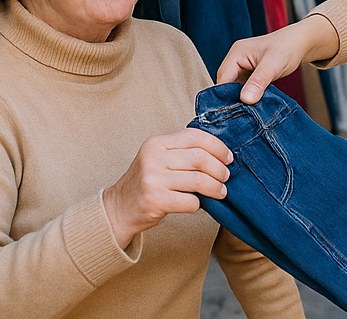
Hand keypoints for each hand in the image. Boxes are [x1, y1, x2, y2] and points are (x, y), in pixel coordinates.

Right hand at [102, 129, 233, 247]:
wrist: (118, 209)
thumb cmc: (146, 184)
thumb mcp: (158, 159)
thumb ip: (182, 152)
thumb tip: (220, 154)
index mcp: (156, 143)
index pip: (195, 137)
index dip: (217, 146)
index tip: (228, 157)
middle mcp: (153, 158)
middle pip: (200, 158)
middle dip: (219, 168)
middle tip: (226, 177)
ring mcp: (152, 179)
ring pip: (198, 180)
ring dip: (215, 187)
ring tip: (221, 192)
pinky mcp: (155, 200)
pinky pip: (190, 201)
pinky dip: (199, 204)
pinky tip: (199, 204)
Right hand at [216, 15, 339, 103]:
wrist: (299, 44)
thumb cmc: (286, 48)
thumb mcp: (273, 65)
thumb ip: (258, 81)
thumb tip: (245, 99)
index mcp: (236, 54)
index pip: (223, 79)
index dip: (225, 96)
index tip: (232, 113)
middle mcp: (235, 60)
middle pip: (225, 85)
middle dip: (232, 100)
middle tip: (241, 116)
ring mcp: (241, 68)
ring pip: (234, 89)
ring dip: (240, 100)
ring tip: (247, 114)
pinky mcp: (249, 75)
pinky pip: (243, 89)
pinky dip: (247, 98)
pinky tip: (252, 108)